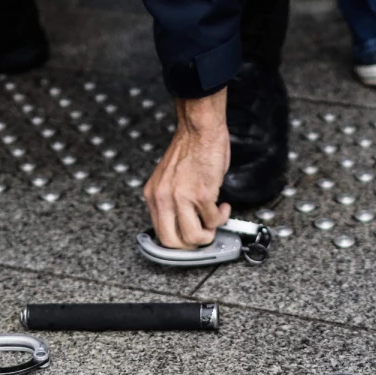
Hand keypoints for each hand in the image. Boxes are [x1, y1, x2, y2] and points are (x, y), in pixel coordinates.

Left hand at [144, 89, 232, 248]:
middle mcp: (163, 199)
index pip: (160, 233)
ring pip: (194, 237)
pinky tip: (223, 206)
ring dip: (209, 233)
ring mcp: (181, 198)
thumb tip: (185, 221)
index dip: (178, 241)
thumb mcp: (168, 179)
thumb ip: (172, 200)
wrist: (199, 129)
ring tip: (214, 219)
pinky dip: (222, 216)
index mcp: (153, 195)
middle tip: (203, 234)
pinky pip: (213, 220)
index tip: (189, 238)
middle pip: (172, 243)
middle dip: (192, 245)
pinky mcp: (202, 195)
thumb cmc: (189, 148)